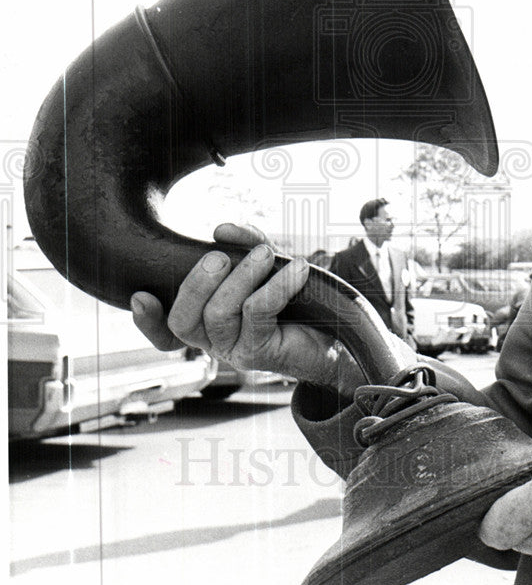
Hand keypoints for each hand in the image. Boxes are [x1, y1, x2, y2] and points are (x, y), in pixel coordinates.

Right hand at [130, 223, 365, 396]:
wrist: (337, 336)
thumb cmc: (297, 301)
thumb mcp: (266, 266)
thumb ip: (244, 245)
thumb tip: (221, 230)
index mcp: (208, 323)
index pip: (166, 331)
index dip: (147, 320)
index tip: (140, 294)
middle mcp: (215, 341)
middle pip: (183, 320)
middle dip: (196, 283)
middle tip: (219, 257)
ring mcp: (235, 350)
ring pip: (218, 314)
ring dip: (242, 277)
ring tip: (265, 255)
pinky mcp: (261, 354)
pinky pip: (257, 313)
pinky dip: (276, 285)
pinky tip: (296, 269)